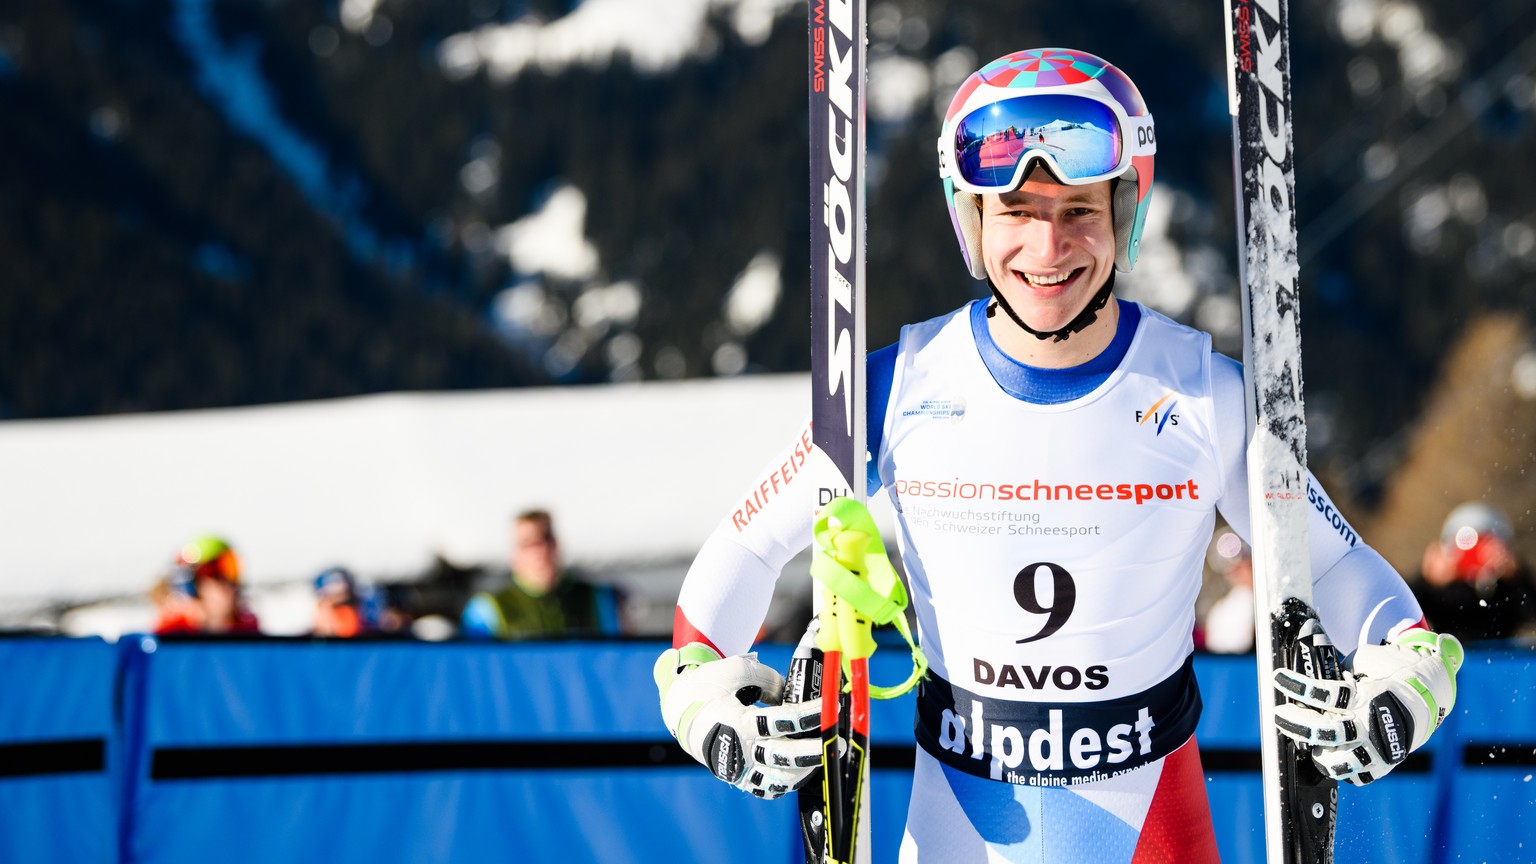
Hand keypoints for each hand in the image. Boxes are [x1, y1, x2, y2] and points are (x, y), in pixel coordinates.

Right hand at [654, 644, 821, 798]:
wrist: (680, 710)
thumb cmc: (710, 687)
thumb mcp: (739, 672)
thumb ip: (772, 682)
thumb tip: (798, 694)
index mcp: (739, 721)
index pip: (783, 721)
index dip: (809, 716)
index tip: (830, 708)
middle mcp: (740, 750)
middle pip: (785, 757)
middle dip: (815, 752)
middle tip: (836, 744)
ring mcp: (739, 768)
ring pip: (779, 779)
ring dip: (804, 770)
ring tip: (821, 756)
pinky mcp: (738, 778)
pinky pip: (767, 787)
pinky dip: (786, 782)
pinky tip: (801, 769)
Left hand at [1273, 629, 1462, 785]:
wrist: (1430, 693)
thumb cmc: (1390, 672)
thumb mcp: (1364, 661)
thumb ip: (1337, 667)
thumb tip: (1306, 661)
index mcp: (1367, 695)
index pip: (1325, 694)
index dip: (1298, 686)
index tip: (1277, 677)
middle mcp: (1372, 724)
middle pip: (1328, 732)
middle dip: (1299, 725)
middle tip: (1279, 715)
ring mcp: (1379, 747)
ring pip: (1342, 762)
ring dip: (1320, 755)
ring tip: (1308, 746)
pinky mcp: (1385, 763)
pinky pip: (1358, 775)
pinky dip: (1341, 768)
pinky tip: (1330, 756)